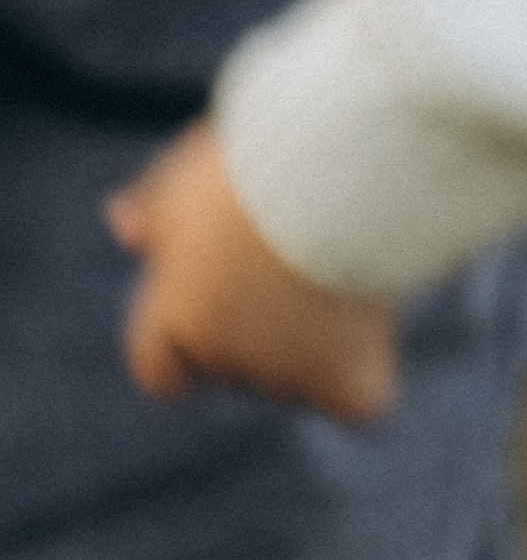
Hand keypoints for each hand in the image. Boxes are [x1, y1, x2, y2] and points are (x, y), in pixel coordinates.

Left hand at [109, 125, 398, 423]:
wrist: (346, 161)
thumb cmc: (262, 156)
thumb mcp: (193, 170)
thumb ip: (155, 207)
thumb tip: (123, 224)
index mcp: (176, 310)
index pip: (159, 368)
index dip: (185, 340)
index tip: (220, 296)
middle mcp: (223, 353)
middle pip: (235, 366)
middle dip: (257, 328)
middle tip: (297, 257)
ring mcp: (286, 371)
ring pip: (295, 381)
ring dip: (310, 345)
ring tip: (342, 271)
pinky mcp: (348, 378)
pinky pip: (355, 404)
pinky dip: (362, 379)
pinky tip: (371, 332)